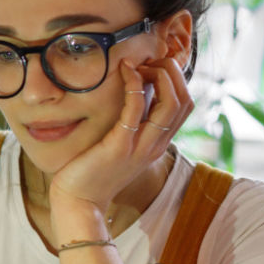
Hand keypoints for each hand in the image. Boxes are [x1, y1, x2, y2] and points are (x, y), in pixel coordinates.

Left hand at [47, 57, 193, 223]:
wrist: (79, 202)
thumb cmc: (93, 171)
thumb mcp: (121, 145)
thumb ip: (133, 124)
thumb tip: (135, 93)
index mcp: (158, 143)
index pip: (185, 105)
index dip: (176, 79)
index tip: (153, 66)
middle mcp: (155, 145)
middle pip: (185, 100)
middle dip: (172, 72)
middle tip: (148, 61)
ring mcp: (140, 146)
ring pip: (171, 104)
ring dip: (159, 75)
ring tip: (139, 64)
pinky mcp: (120, 146)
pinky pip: (136, 109)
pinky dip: (135, 85)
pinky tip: (125, 71)